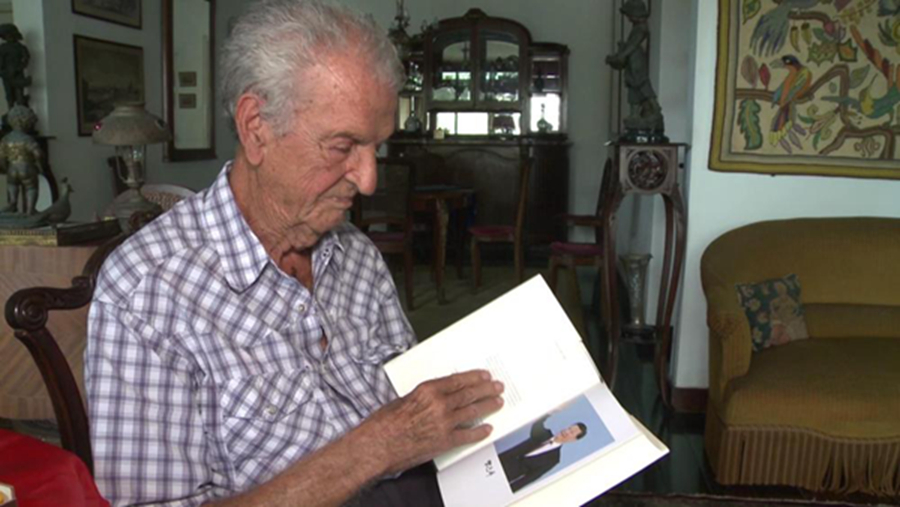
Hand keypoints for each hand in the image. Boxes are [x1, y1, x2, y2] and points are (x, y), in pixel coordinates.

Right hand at [363, 370, 503, 474]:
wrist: (377, 446)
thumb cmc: (383, 425)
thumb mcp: (403, 400)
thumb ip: (423, 397)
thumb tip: (435, 396)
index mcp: (427, 391)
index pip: (458, 380)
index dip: (474, 377)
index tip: (483, 375)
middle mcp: (439, 405)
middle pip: (469, 393)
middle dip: (486, 389)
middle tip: (496, 387)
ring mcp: (444, 423)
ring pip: (473, 411)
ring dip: (488, 406)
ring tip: (497, 402)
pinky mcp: (444, 441)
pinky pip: (468, 436)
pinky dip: (479, 432)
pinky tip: (487, 429)